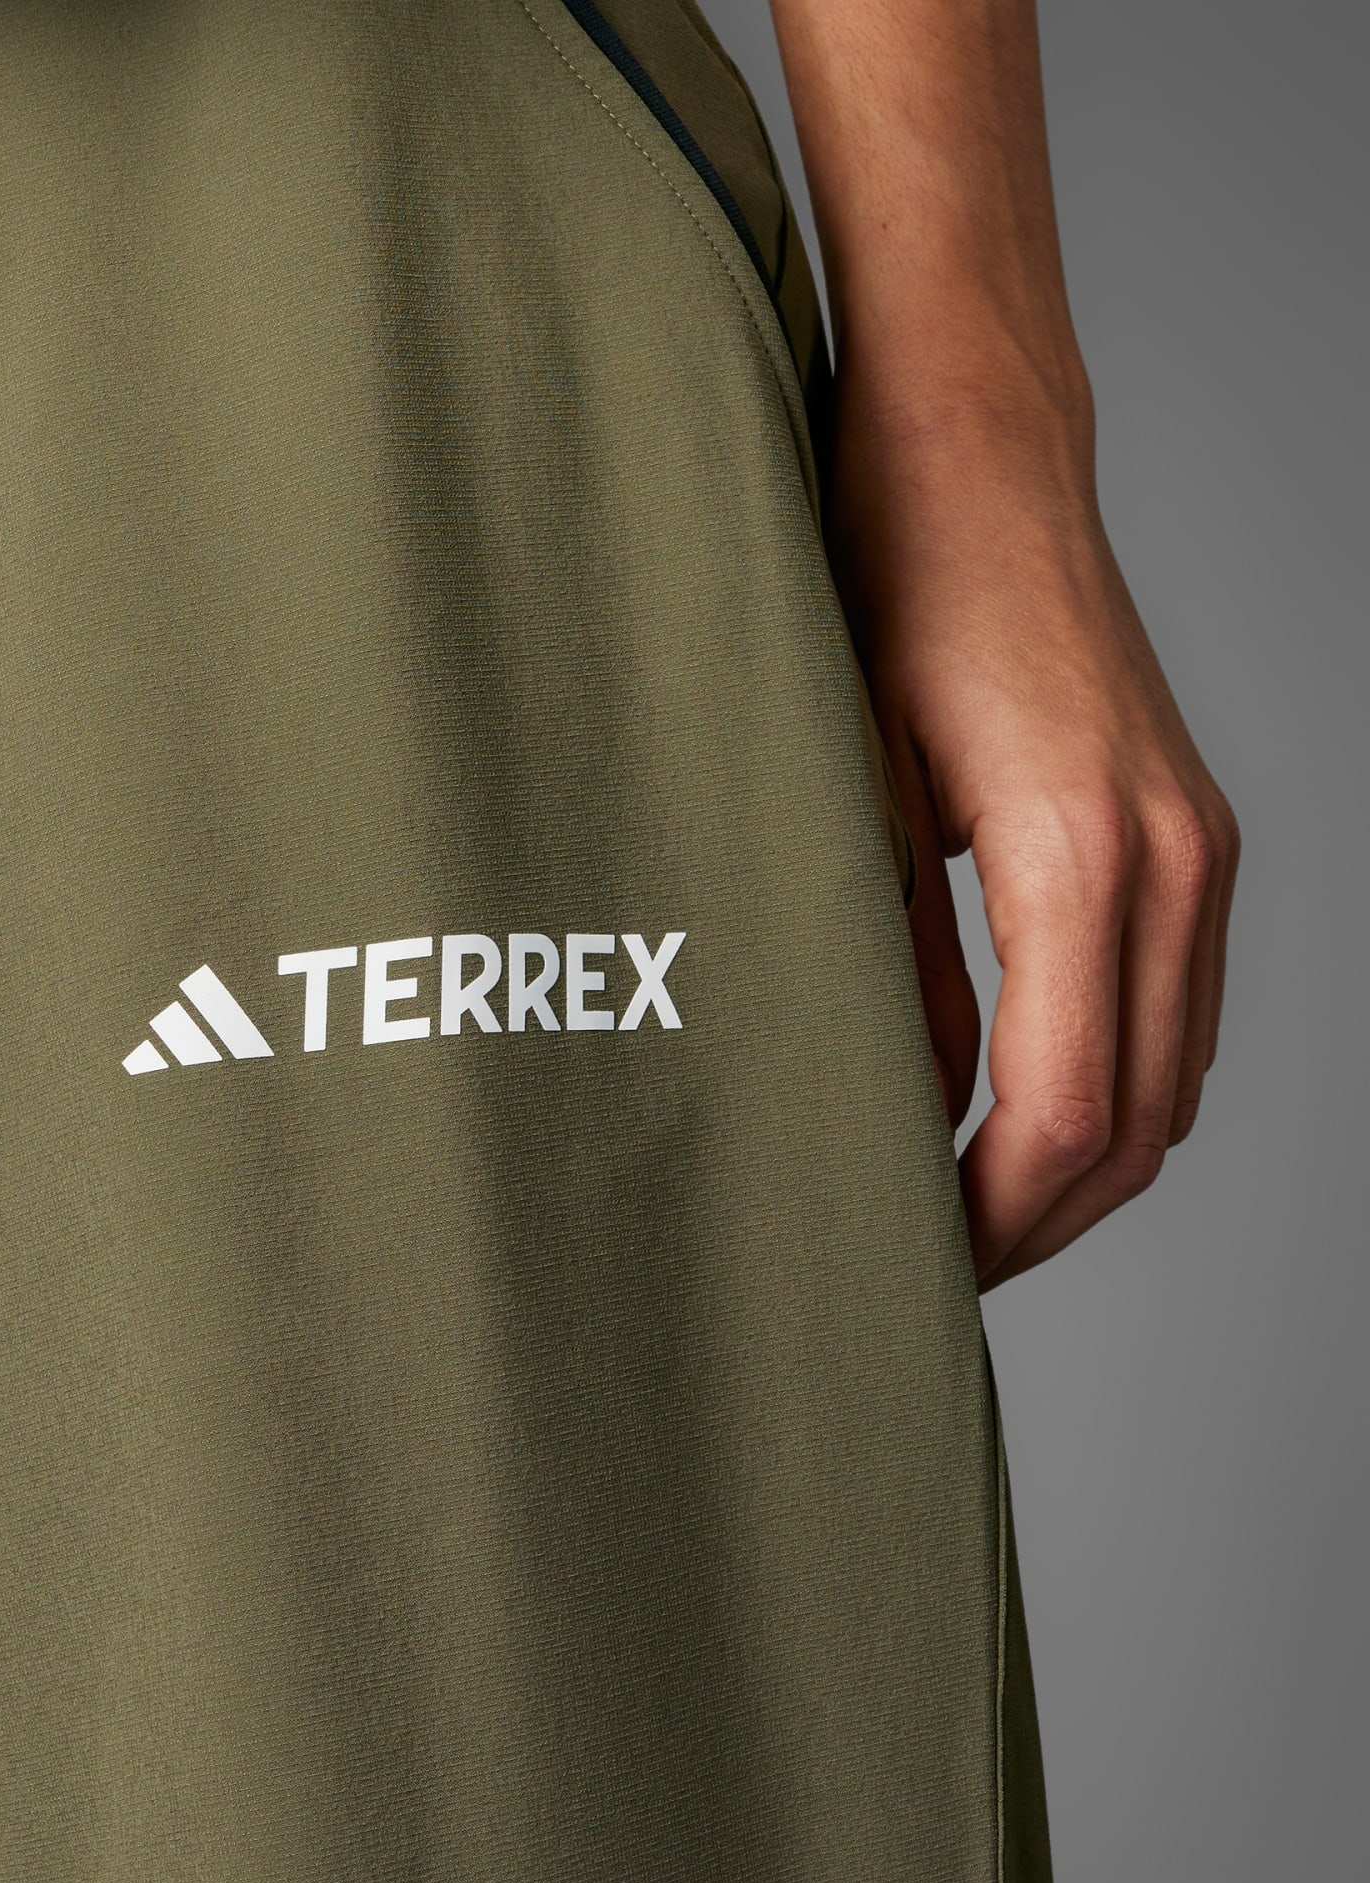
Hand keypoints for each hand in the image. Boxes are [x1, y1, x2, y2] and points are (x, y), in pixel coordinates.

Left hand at [827, 372, 1239, 1290]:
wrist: (975, 453)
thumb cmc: (887, 588)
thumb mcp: (848, 790)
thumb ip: (887, 963)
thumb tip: (902, 1108)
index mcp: (1076, 855)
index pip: (1063, 1116)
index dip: (989, 1220)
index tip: (912, 1262)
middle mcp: (1170, 860)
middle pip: (1140, 1124)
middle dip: (1040, 1221)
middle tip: (935, 1266)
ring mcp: (1198, 844)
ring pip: (1174, 1077)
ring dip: (1085, 1166)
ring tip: (969, 1206)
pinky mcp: (1188, 829)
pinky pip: (1175, 1007)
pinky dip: (1115, 1084)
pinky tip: (1025, 1105)